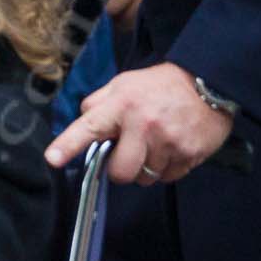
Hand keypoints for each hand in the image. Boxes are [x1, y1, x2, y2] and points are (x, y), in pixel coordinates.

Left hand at [45, 61, 232, 184]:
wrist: (208, 82)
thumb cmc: (160, 85)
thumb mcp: (124, 84)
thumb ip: (99, 104)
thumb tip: (81, 122)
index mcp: (121, 104)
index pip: (89, 127)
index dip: (68, 145)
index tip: (52, 159)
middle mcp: (143, 125)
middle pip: (120, 172)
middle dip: (121, 168)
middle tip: (129, 152)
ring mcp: (168, 142)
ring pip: (145, 178)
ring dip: (146, 168)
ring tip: (154, 144)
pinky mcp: (189, 155)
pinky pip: (168, 178)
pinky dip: (166, 169)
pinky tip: (171, 148)